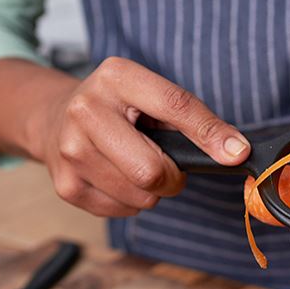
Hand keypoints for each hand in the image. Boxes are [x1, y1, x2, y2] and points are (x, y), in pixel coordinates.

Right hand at [33, 57, 249, 216]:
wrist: (53, 118)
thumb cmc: (116, 107)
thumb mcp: (151, 95)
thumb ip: (193, 119)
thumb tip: (235, 152)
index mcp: (116, 77)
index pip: (175, 106)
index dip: (210, 134)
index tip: (236, 153)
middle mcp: (86, 110)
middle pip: (151, 170)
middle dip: (172, 176)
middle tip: (168, 164)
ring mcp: (71, 151)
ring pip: (140, 196)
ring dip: (152, 190)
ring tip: (136, 164)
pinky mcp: (66, 185)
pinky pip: (123, 210)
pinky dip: (131, 201)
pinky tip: (117, 177)